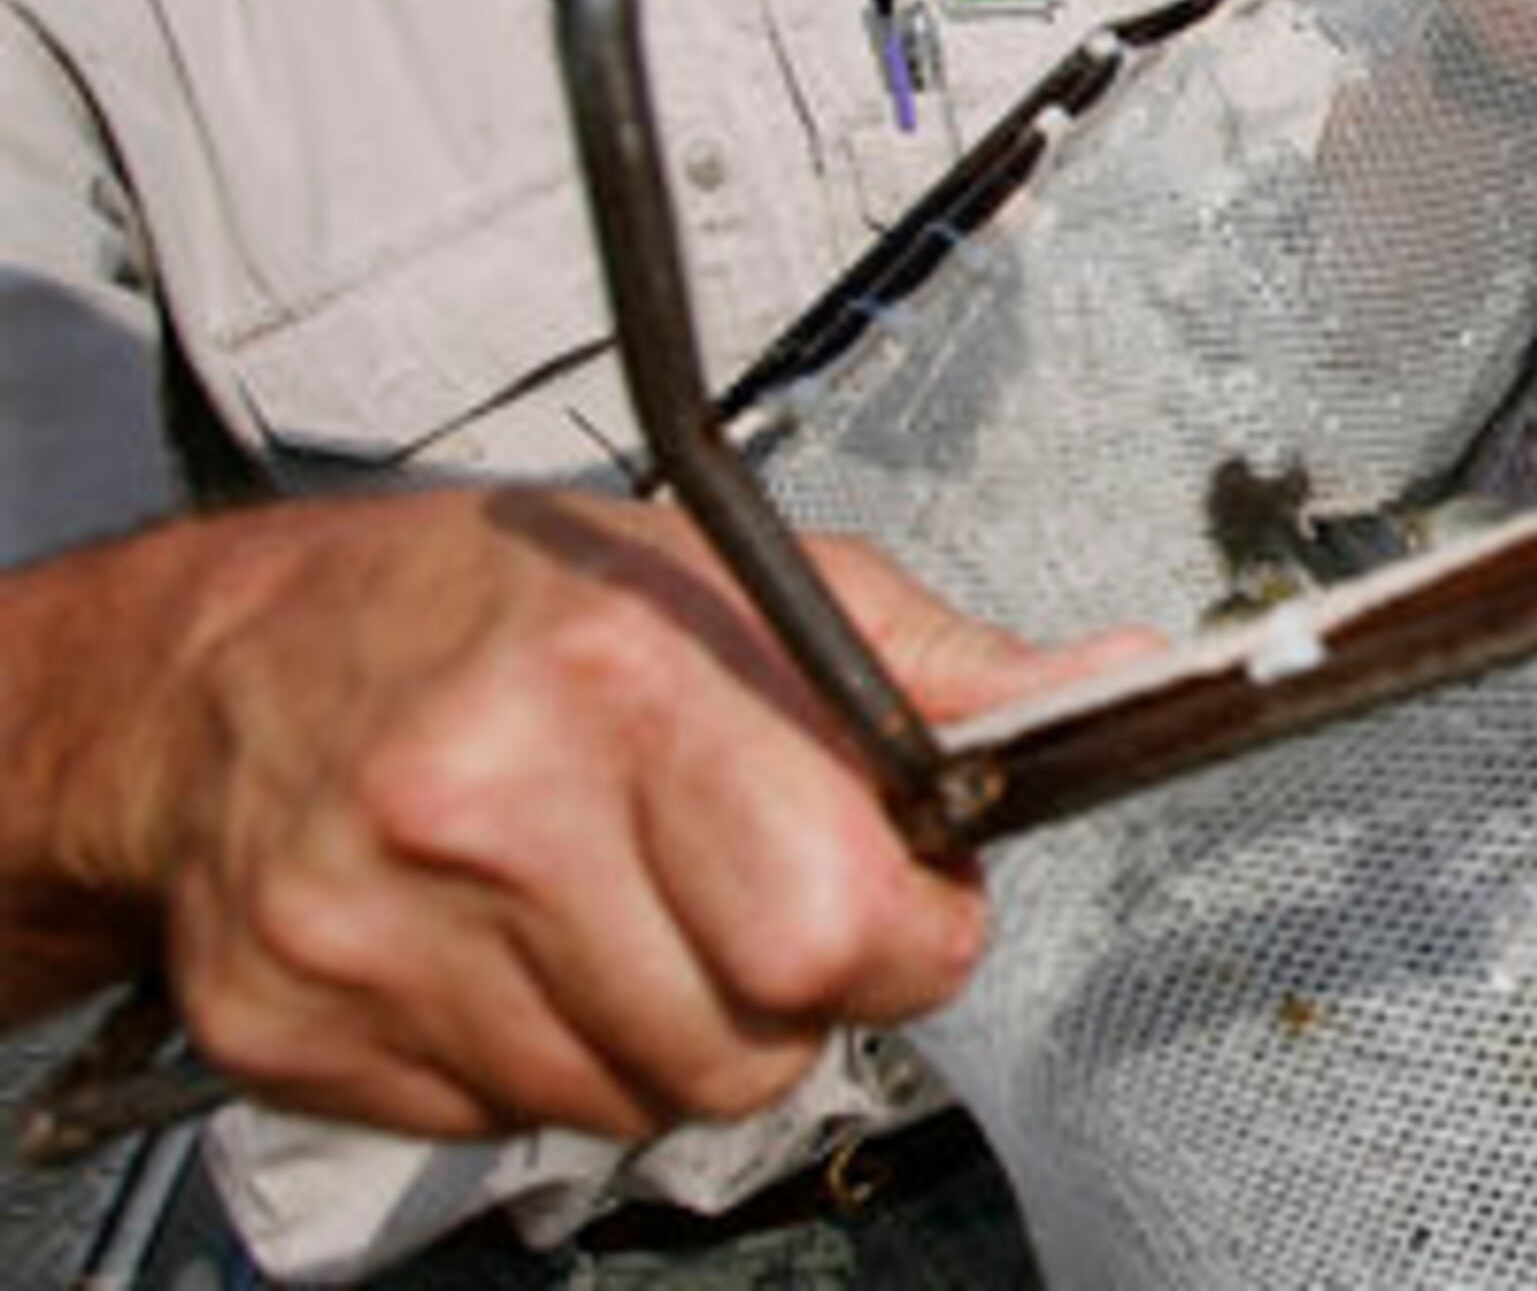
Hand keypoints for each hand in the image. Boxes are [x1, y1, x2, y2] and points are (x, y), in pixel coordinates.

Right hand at [31, 492, 1125, 1141]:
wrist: (238, 662)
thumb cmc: (525, 608)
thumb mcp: (758, 586)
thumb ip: (945, 671)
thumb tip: (1123, 681)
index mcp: (629, 681)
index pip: (837, 924)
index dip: (902, 933)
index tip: (893, 895)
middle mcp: (488, 803)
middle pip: (747, 1046)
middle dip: (784, 994)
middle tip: (729, 888)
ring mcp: (375, 927)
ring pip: (636, 1108)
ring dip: (662, 1032)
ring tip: (606, 898)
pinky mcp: (293, 1024)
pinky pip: (507, 1124)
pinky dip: (536, 1058)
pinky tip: (504, 943)